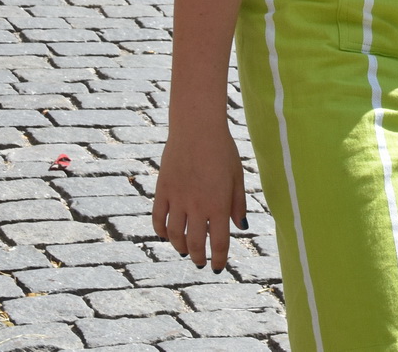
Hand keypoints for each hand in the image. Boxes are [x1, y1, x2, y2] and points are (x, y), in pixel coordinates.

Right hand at [152, 119, 246, 271]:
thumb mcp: (237, 176)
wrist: (197, 129)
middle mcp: (197, 206)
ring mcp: (177, 199)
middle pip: (195, 243)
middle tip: (201, 263)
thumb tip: (240, 227)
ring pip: (174, 235)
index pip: (219, 242)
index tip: (218, 268)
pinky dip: (161, 231)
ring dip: (180, 247)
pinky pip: (158, 219)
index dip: (219, 258)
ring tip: (185, 252)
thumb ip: (238, 203)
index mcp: (219, 204)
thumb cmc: (223, 151)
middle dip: (199, 257)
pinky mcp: (162, 191)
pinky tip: (166, 236)